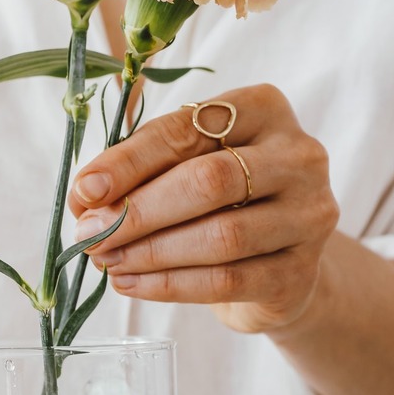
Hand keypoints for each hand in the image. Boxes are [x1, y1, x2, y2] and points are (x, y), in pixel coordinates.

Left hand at [68, 84, 339, 333]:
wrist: (280, 267)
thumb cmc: (222, 203)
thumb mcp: (185, 167)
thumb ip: (141, 169)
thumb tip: (86, 196)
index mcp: (263, 109)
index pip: (188, 130)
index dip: (130, 161)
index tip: (85, 190)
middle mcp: (298, 156)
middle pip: (209, 182)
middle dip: (138, 211)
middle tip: (90, 234)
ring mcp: (308, 215)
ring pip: (221, 237)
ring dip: (150, 253)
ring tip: (106, 261)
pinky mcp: (300, 273)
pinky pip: (227, 281)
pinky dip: (169, 285)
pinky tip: (131, 283)